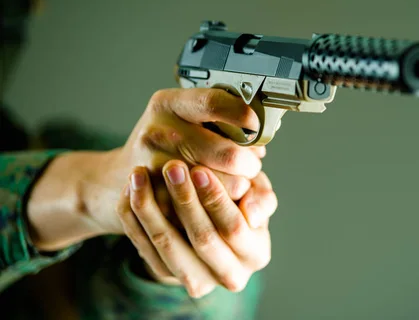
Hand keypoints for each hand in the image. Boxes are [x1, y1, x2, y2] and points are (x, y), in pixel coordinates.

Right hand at [84, 88, 265, 233]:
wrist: (120, 179)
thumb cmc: (168, 145)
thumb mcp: (188, 121)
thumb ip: (226, 123)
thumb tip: (259, 145)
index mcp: (168, 104)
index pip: (212, 102)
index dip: (241, 114)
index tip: (257, 123)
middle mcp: (157, 131)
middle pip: (226, 153)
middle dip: (249, 163)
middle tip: (251, 164)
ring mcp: (152, 166)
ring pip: (220, 183)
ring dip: (238, 186)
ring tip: (234, 180)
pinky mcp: (154, 199)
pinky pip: (203, 206)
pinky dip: (217, 205)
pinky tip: (213, 196)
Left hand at [117, 160, 276, 296]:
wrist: (208, 222)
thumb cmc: (237, 200)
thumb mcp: (255, 193)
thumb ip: (260, 195)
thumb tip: (251, 211)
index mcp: (256, 254)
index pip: (234, 227)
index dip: (217, 199)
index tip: (200, 169)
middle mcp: (230, 275)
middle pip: (203, 239)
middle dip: (185, 200)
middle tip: (171, 167)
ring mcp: (197, 280)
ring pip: (167, 245)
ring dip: (150, 208)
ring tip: (140, 175)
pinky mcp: (165, 276)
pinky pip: (142, 248)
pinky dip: (132, 218)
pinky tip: (128, 191)